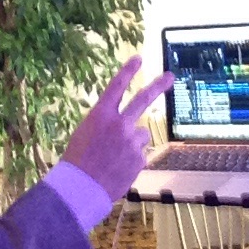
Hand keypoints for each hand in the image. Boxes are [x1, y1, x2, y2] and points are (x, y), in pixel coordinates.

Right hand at [61, 56, 172, 201]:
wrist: (80, 189)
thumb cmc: (77, 162)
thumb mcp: (85, 134)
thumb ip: (107, 126)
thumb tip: (128, 127)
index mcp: (99, 115)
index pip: (116, 86)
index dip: (128, 71)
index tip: (138, 58)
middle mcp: (118, 124)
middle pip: (142, 100)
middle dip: (158, 86)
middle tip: (170, 76)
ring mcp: (131, 141)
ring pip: (140, 135)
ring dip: (132, 143)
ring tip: (114, 158)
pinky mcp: (140, 158)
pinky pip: (140, 154)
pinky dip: (132, 161)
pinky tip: (118, 169)